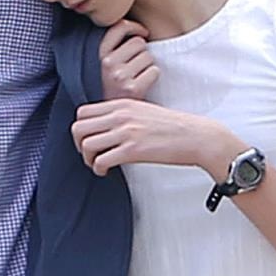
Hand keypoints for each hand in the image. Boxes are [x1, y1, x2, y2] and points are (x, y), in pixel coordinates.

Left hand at [71, 98, 235, 176]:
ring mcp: (126, 132)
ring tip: (98, 165)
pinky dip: (98, 168)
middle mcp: (120, 115)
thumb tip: (108, 128)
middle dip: (79, 145)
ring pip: (86, 145)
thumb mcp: (145, 111)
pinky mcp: (133, 150)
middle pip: (78, 127)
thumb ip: (124, 115)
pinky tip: (106, 171)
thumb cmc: (175, 128)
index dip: (81, 129)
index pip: (83, 112)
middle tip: (90, 155)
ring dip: (87, 159)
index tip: (90, 140)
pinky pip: (101, 160)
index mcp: (122, 104)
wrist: (196, 136)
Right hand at [98, 18, 159, 102]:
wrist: (110, 118)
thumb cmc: (111, 88)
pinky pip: (154, 71)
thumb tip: (138, 30)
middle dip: (142, 51)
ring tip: (138, 77)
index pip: (119, 27)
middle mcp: (107, 63)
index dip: (134, 27)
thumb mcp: (103, 66)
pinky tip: (143, 85)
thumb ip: (114, 48)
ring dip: (148, 65)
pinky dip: (152, 77)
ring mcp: (120, 76)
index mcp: (98, 54)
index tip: (142, 33)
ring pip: (148, 57)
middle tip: (137, 65)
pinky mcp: (133, 89)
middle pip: (139, 42)